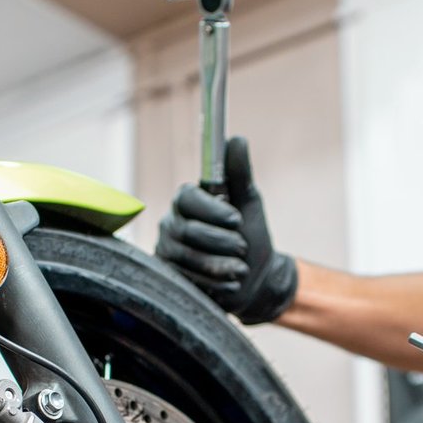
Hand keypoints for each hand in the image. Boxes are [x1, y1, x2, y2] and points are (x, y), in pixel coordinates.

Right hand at [155, 137, 297, 324]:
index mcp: (188, 201)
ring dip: (220, 265)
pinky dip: (214, 282)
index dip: (211, 209)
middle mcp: (172, 223)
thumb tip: (237, 140)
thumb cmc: (250, 237)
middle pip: (187, 230)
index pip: (187, 197)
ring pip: (187, 257)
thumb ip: (240, 174)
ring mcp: (167, 250)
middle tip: (242, 247)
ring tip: (240, 268)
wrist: (254, 281)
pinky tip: (230, 282)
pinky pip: (186, 279)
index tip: (236, 219)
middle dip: (221, 242)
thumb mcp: (250, 204)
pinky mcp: (170, 276)